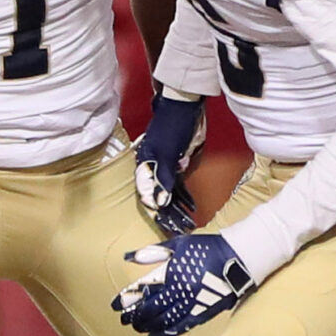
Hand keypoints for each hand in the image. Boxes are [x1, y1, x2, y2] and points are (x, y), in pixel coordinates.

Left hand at [112, 232, 256, 335]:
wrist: (238, 259)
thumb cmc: (206, 249)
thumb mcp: (178, 245)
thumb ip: (152, 252)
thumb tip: (128, 257)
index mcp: (173, 275)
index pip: (143, 293)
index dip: (128, 302)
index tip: (115, 306)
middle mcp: (181, 293)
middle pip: (152, 311)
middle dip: (135, 317)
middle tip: (124, 320)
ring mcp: (192, 305)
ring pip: (165, 322)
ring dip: (148, 327)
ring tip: (138, 329)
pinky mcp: (203, 313)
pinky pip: (181, 327)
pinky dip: (166, 334)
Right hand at [134, 89, 205, 234]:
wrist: (186, 106)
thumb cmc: (172, 127)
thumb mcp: (166, 154)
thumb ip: (163, 178)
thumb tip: (159, 202)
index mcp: (144, 165)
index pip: (147, 192)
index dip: (153, 207)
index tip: (160, 224)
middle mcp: (153, 168)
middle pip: (157, 194)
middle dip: (165, 212)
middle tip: (173, 229)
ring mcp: (166, 166)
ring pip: (169, 192)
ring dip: (176, 207)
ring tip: (184, 224)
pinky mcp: (178, 164)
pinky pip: (180, 185)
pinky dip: (185, 198)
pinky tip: (191, 209)